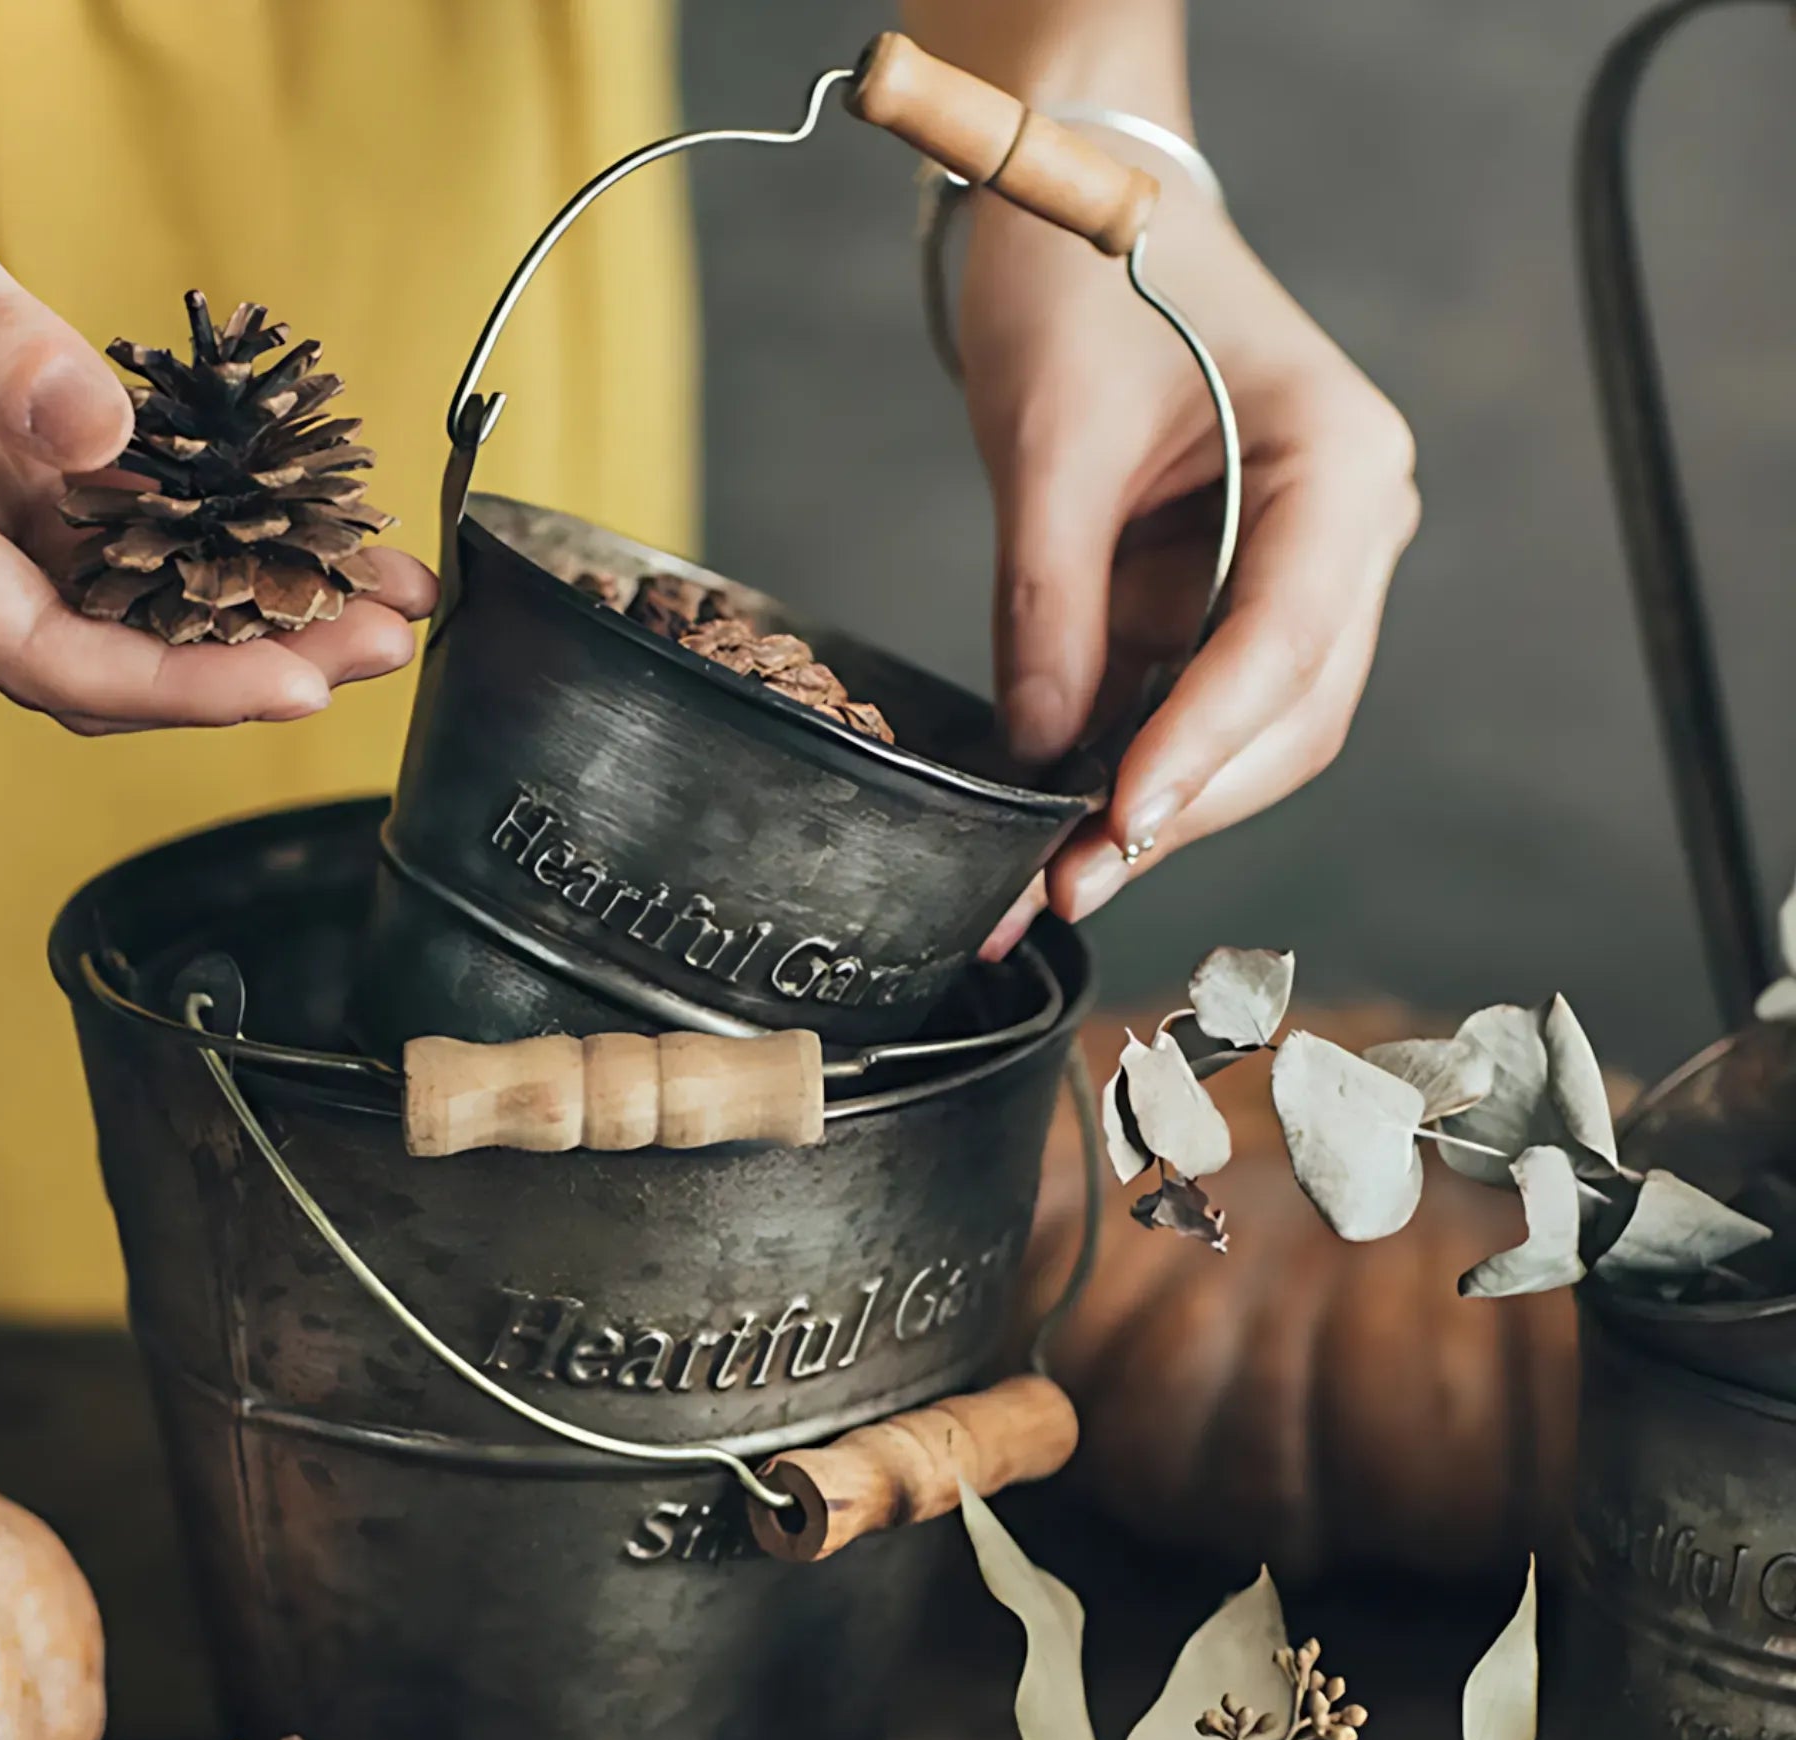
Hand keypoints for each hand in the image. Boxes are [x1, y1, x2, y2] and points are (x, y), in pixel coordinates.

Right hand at [0, 15, 432, 733]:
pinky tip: (296, 518)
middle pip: (103, 651)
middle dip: (245, 660)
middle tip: (381, 638)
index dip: (173, 686)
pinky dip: (212, 530)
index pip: (40, 653)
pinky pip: (120, 524)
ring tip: (373, 590)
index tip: (294, 686)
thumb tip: (98, 436)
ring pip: (123, 597)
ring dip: (247, 603)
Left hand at [962, 181, 1418, 949]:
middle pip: (1287, 713)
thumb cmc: (1082, 283)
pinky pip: (1197, 705)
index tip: (1118, 822)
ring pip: (1252, 731)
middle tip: (1066, 882)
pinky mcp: (1233, 597)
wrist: (1083, 213)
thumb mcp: (1047, 439)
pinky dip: (1133, 766)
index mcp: (1339, 464)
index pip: (1286, 637)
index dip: (1203, 745)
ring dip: (1154, 807)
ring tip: (1050, 876)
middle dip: (1177, 804)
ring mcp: (1298, 571)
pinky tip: (1063, 823)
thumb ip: (1047, 603)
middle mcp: (1345, 529)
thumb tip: (1039, 751)